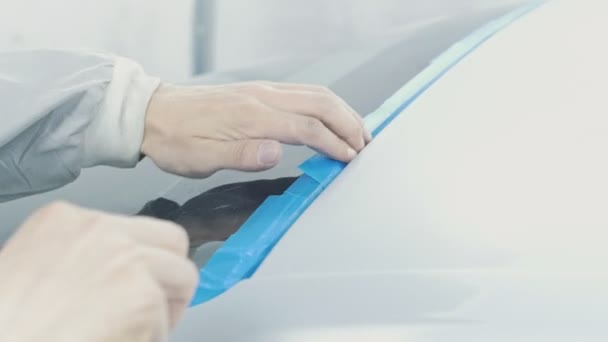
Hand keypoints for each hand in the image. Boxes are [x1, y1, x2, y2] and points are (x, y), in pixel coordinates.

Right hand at [0, 202, 197, 341]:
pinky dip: (150, 340)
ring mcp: (126, 261)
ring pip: (183, 279)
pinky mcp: (144, 299)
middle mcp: (100, 230)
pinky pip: (168, 325)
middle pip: (173, 241)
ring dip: (163, 310)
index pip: (135, 228)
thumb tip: (121, 267)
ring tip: (128, 331)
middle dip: (169, 276)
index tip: (136, 282)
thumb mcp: (33, 267)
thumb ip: (84, 256)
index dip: (143, 262)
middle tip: (153, 308)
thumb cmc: (8, 325)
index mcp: (65, 219)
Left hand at [142, 81, 371, 177]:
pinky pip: (303, 91)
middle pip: (320, 103)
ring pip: (315, 94)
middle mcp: (262, 97)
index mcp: (252, 117)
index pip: (306, 128)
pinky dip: (326, 103)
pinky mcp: (259, 91)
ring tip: (358, 131)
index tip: (350, 158)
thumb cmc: (176, 140)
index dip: (333, 143)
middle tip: (366, 145)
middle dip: (348, 124)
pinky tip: (331, 115)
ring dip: (342, 111)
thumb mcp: (201, 159)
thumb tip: (277, 153)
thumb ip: (241, 155)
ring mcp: (262, 90)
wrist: (154, 113)